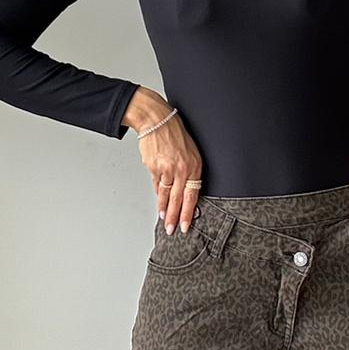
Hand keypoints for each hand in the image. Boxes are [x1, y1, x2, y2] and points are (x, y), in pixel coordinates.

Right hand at [130, 93, 203, 233]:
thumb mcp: (190, 152)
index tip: (185, 225)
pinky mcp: (153, 167)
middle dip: (174, 217)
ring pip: (165, 194)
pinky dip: (157, 194)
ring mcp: (166, 169)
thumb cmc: (174, 133)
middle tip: (171, 230)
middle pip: (178, 199)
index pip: (192, 195)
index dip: (188, 212)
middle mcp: (181, 169)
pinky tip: (158, 203)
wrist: (156, 119)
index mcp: (194, 165)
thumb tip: (182, 191)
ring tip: (163, 220)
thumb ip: (187, 172)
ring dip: (163, 209)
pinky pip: (156, 184)